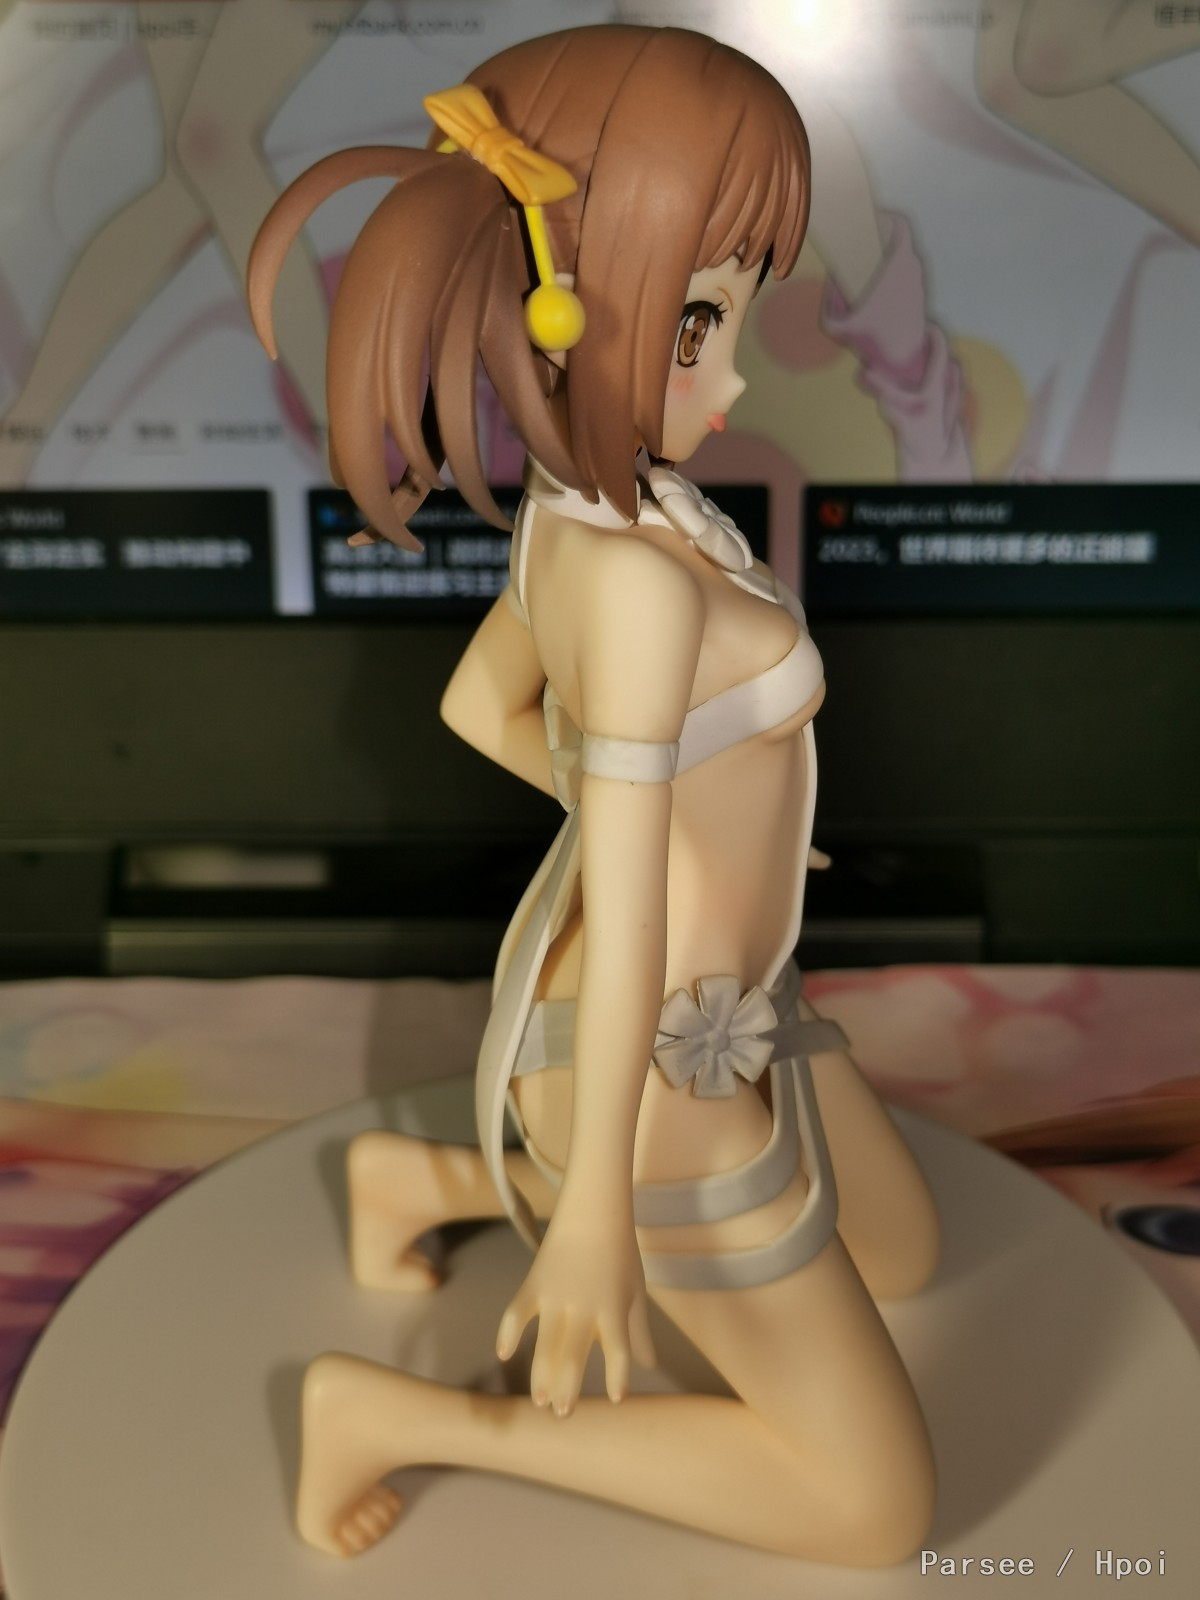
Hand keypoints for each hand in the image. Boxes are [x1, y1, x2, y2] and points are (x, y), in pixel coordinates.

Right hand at [496, 1209, 655, 1416]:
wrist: (593, 1210)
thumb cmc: (619, 1253)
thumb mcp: (635, 1291)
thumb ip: (639, 1330)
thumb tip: (650, 1366)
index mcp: (613, 1308)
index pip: (618, 1350)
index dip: (617, 1376)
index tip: (617, 1399)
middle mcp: (584, 1306)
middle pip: (573, 1355)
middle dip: (567, 1389)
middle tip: (563, 1414)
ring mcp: (556, 1296)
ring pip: (544, 1344)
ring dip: (540, 1375)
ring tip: (540, 1401)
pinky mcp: (534, 1283)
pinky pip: (517, 1312)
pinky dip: (508, 1333)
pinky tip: (504, 1354)